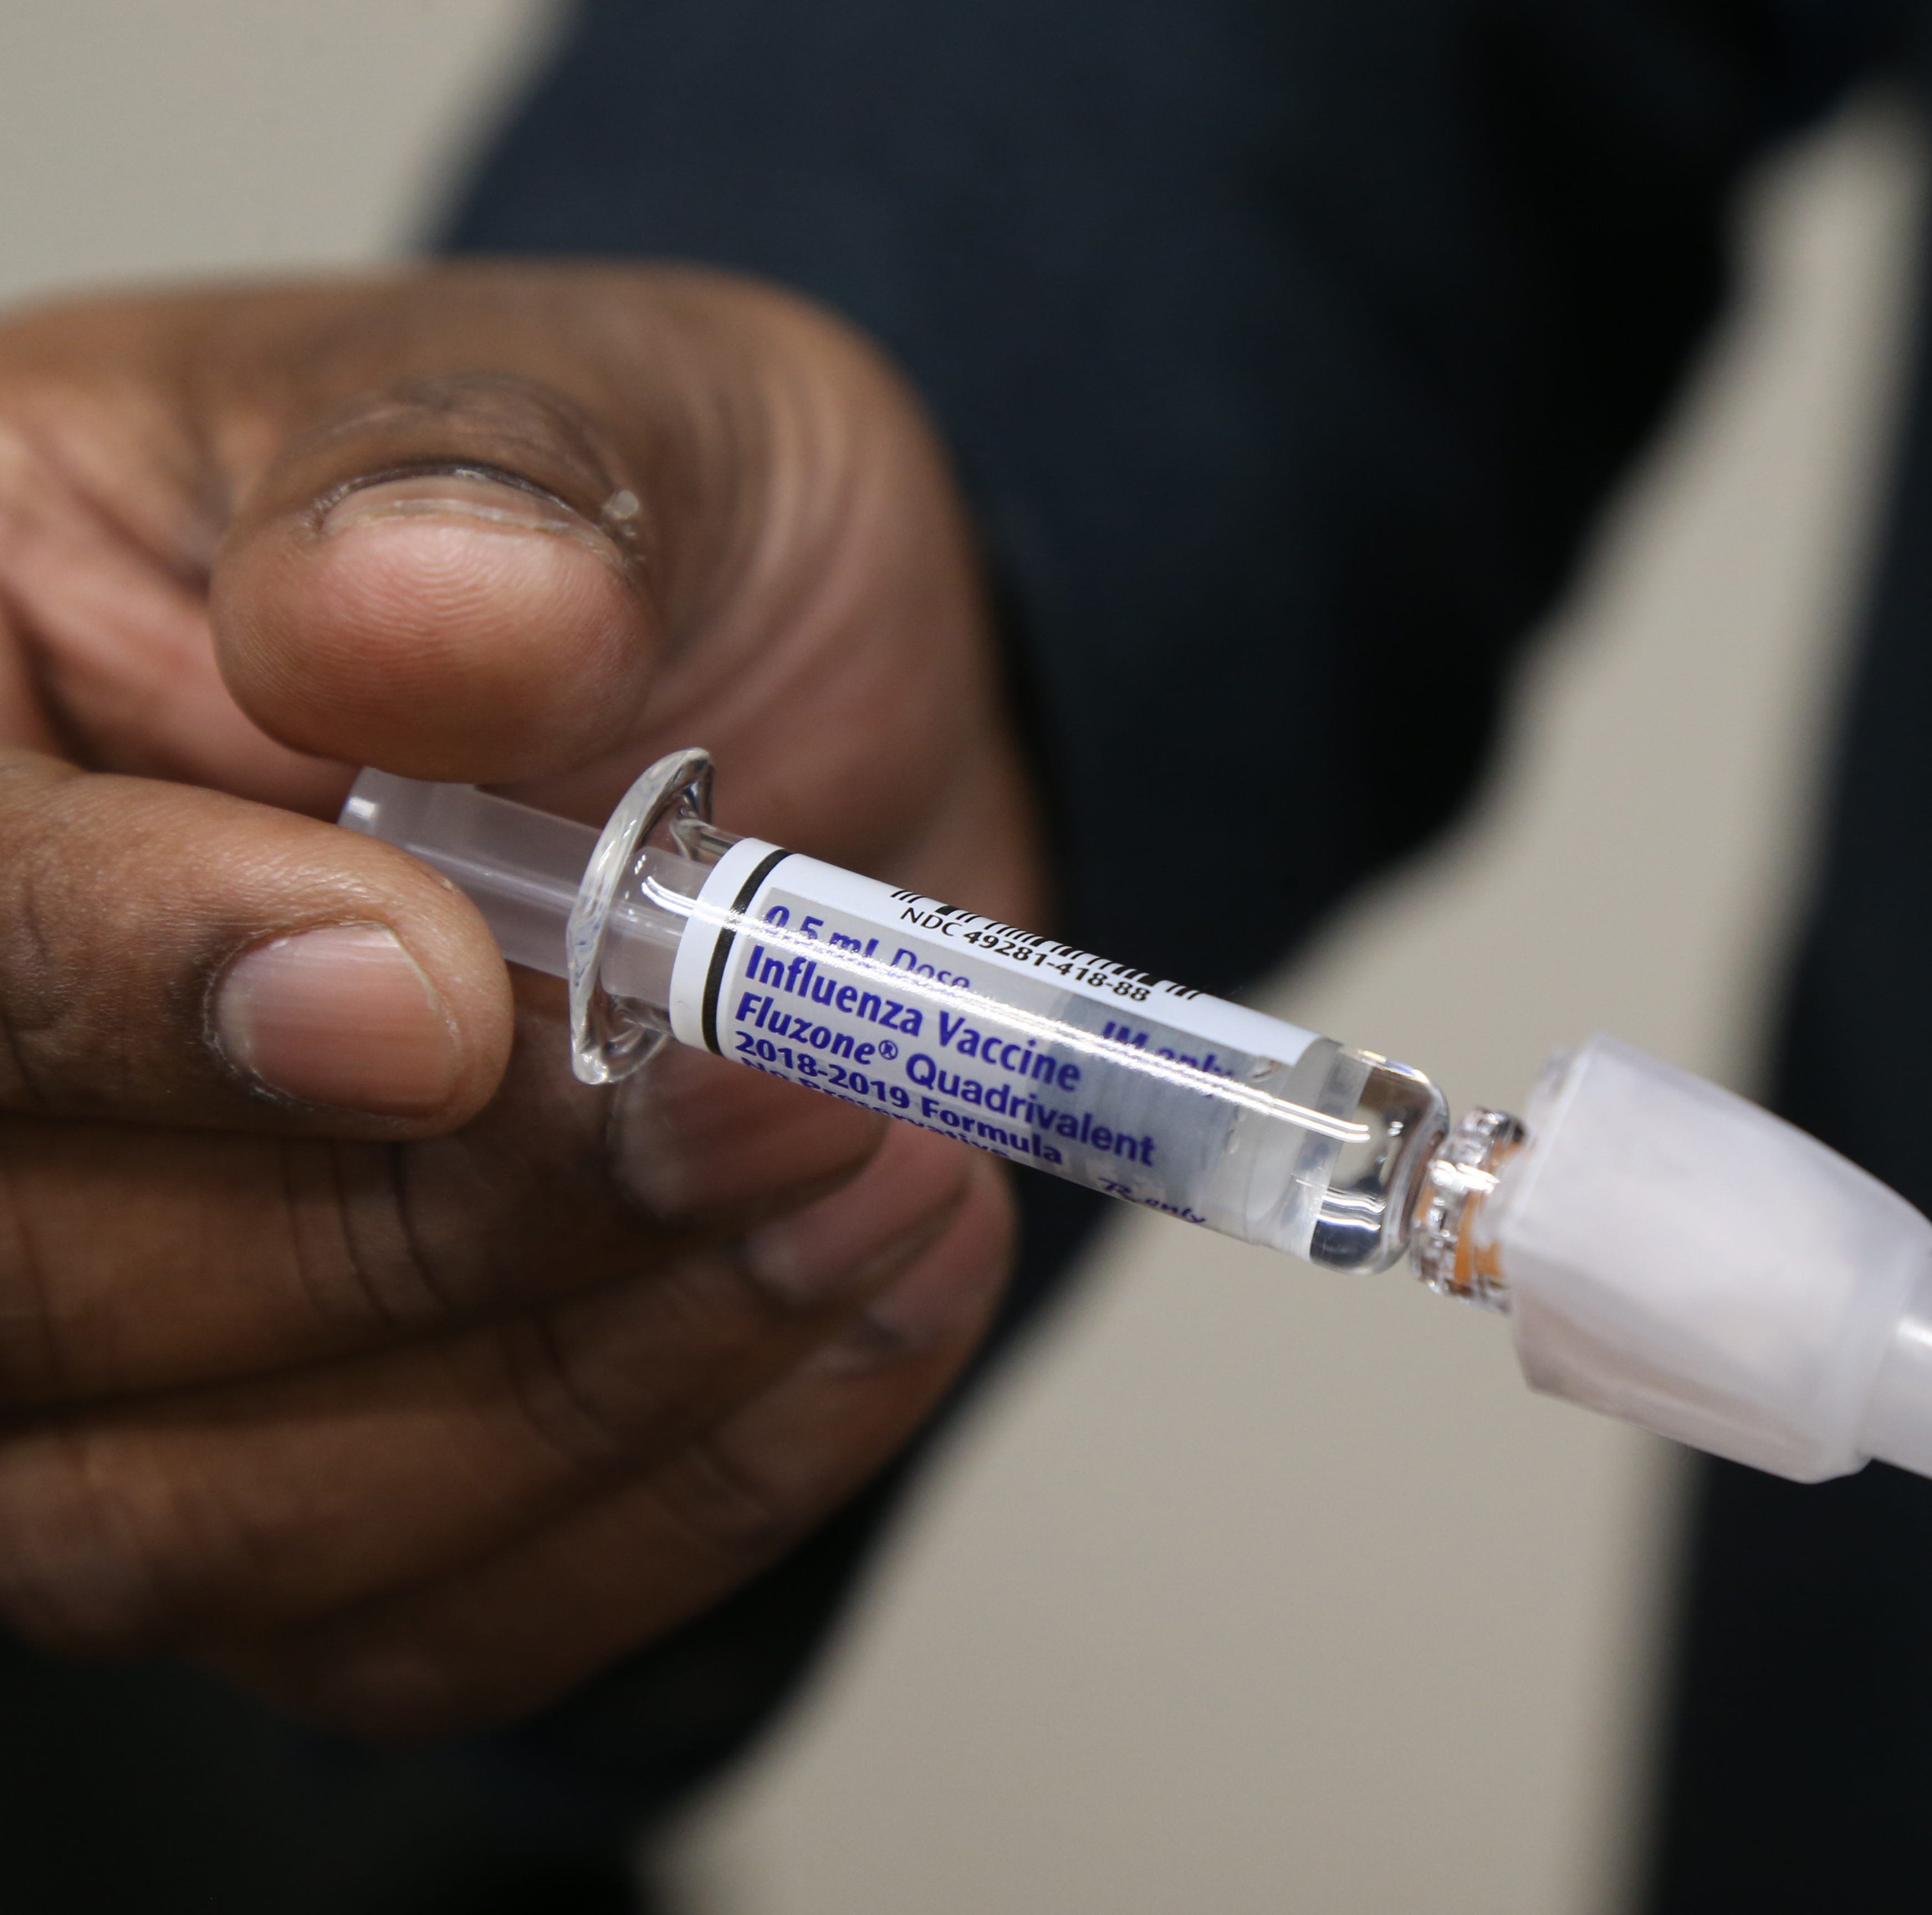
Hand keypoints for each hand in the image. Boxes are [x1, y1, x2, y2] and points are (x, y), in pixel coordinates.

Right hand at [0, 266, 1041, 1736]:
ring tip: (876, 1178)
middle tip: (777, 1095)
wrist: (812, 716)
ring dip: (599, 1377)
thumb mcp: (608, 425)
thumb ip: (473, 507)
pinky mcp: (316, 1473)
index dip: (135, 994)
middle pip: (40, 1296)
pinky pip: (432, 1616)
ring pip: (218, 1523)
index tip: (445, 1002)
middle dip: (449, 1228)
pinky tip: (871, 1302)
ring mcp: (127, 1317)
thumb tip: (398, 622)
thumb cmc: (669, 545)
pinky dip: (684, 1489)